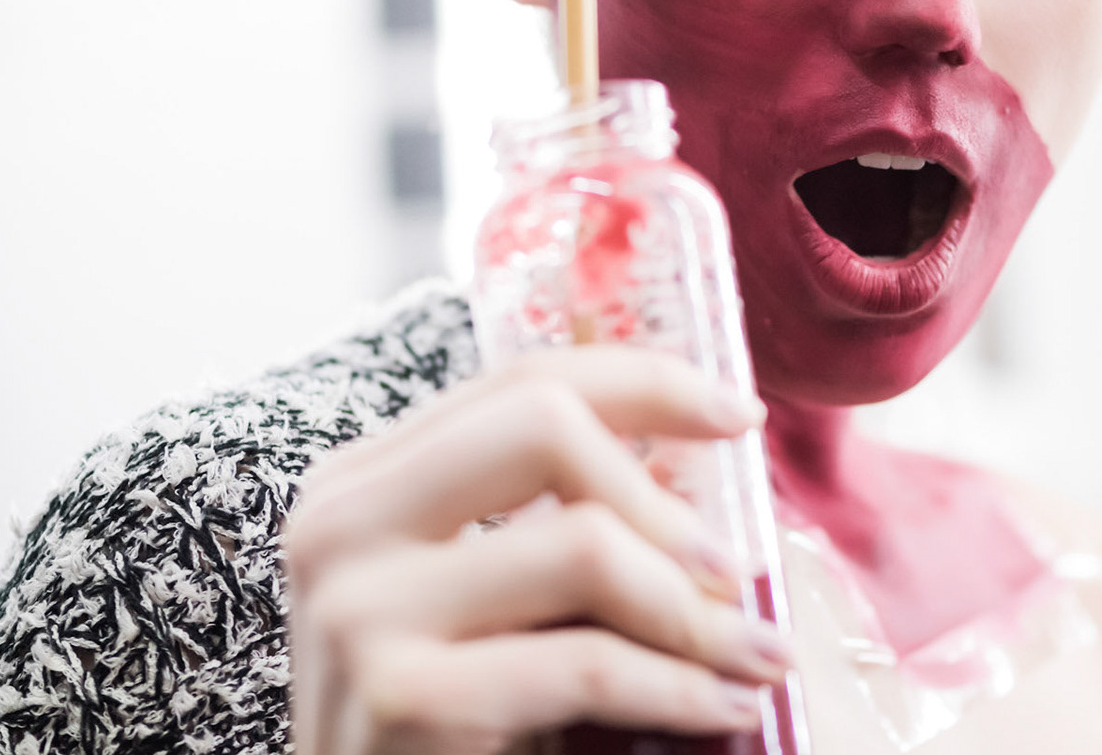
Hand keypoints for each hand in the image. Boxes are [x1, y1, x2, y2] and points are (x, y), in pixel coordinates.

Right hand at [282, 345, 789, 754]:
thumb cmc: (452, 723)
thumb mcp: (483, 597)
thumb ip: (544, 515)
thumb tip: (699, 444)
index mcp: (363, 480)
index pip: (522, 381)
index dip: (645, 383)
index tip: (737, 417)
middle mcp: (343, 526)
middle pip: (542, 426)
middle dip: (662, 497)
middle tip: (738, 570)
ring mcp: (360, 612)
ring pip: (582, 544)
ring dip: (695, 609)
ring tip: (758, 655)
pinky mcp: (402, 698)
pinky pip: (587, 664)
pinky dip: (678, 685)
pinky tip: (724, 704)